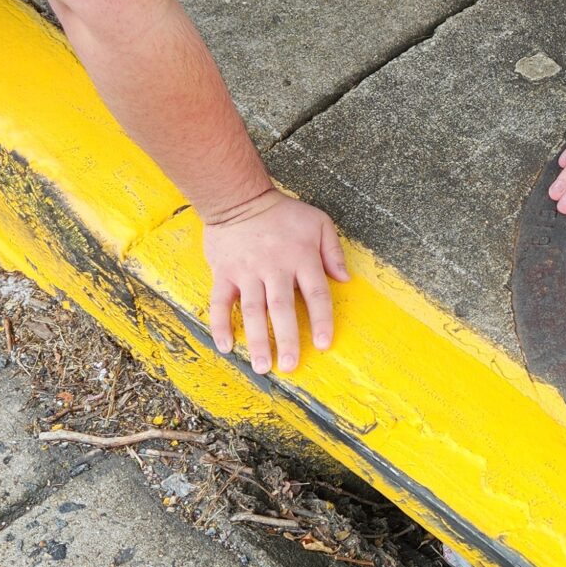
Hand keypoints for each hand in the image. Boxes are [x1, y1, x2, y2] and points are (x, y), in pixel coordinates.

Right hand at [204, 190, 349, 374]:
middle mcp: (275, 268)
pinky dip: (221, 325)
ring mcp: (247, 272)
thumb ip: (333, 251)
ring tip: (262, 366)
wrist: (240, 199)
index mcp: (302, 257)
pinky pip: (220, 303)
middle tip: (290, 366)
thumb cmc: (284, 213)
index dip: (322, 320)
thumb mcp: (319, 223)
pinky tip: (226, 347)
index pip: (316, 293)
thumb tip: (345, 279)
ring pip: (252, 311)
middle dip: (287, 339)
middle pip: (282, 308)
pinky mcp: (223, 273)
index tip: (324, 344)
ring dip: (256, 340)